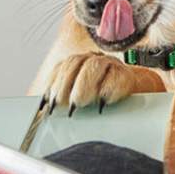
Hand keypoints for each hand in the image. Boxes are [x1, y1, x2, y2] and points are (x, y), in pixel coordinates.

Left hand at [40, 53, 164, 115]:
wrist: (134, 95)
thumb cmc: (101, 99)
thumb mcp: (79, 97)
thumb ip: (62, 100)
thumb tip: (40, 113)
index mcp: (79, 64)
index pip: (63, 66)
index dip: (55, 83)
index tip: (50, 102)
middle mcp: (94, 60)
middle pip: (76, 63)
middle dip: (66, 84)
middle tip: (64, 103)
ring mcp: (111, 66)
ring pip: (95, 66)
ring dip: (85, 86)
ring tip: (81, 103)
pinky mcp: (126, 75)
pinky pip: (117, 77)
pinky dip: (108, 90)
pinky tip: (102, 101)